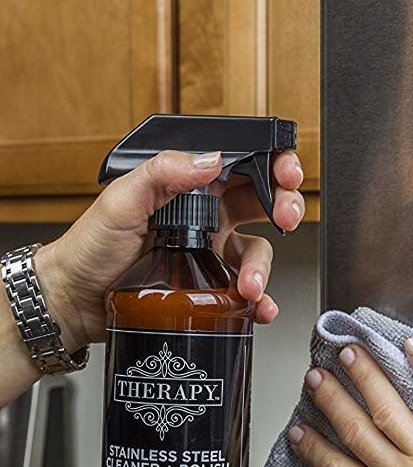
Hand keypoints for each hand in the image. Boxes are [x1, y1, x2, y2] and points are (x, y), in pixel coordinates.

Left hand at [34, 149, 303, 350]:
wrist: (73, 301)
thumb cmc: (88, 248)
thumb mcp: (120, 200)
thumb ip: (163, 172)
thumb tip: (209, 159)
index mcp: (187, 187)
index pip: (241, 165)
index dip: (272, 165)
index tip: (285, 173)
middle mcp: (204, 218)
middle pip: (263, 205)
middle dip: (285, 207)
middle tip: (286, 218)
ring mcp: (209, 254)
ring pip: (258, 253)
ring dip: (263, 268)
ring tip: (249, 286)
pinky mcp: (210, 290)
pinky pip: (248, 293)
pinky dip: (261, 302)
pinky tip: (258, 307)